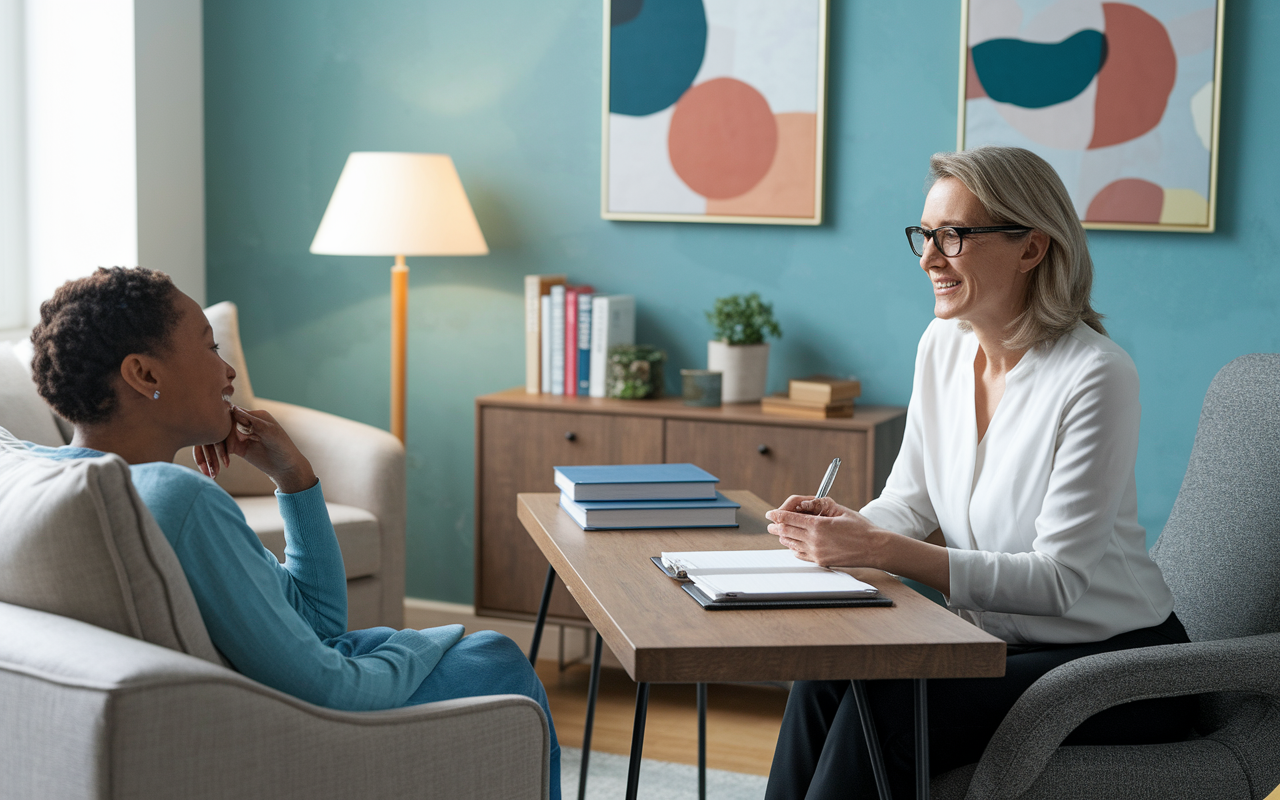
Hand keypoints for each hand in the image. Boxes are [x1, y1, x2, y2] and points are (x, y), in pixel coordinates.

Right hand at [194, 405, 317, 493]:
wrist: (285, 468)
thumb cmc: (282, 448)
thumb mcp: (269, 432)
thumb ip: (252, 421)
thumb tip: (233, 408)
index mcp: (257, 415)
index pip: (236, 412)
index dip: (233, 422)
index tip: (242, 436)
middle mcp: (248, 423)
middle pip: (227, 423)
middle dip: (226, 435)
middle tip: (235, 447)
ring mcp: (242, 435)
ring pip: (223, 435)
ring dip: (223, 445)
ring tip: (230, 456)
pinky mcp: (238, 448)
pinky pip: (224, 446)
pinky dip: (222, 453)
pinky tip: (226, 463)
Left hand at [765, 495, 885, 567]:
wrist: (874, 548)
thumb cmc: (861, 528)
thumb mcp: (840, 509)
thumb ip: (820, 505)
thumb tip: (804, 504)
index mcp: (818, 526)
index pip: (789, 519)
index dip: (776, 515)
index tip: (770, 513)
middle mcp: (815, 541)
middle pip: (786, 532)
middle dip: (776, 526)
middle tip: (771, 524)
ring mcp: (817, 553)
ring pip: (791, 545)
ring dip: (784, 537)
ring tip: (780, 532)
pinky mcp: (821, 562)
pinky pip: (801, 555)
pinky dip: (794, 548)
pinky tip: (794, 544)